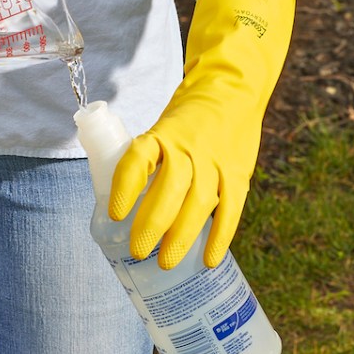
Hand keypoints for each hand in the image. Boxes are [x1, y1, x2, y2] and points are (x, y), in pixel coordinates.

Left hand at [109, 0, 295, 269]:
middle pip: (170, 189)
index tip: (115, 215)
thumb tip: (117, 209)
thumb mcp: (160, 131)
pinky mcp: (238, 173)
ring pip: (199, 203)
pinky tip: (207, 260)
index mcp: (161, 135)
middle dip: (152, 224)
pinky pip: (231, 208)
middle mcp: (188, 147)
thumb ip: (145, 165)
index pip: (138, 159)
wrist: (232, 90)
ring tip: (165, 264)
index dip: (126, 188)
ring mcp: (216, 161)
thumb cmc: (186, 121)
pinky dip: (220, 237)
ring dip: (182, 237)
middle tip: (137, 252)